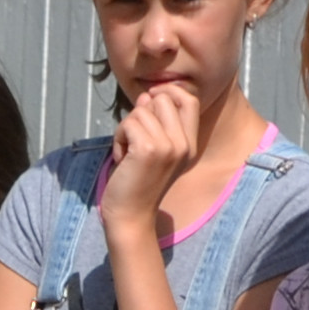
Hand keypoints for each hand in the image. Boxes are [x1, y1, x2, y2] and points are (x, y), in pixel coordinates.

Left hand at [102, 83, 203, 237]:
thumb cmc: (138, 185)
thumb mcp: (154, 151)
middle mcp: (184, 145)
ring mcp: (169, 147)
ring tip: (127, 153)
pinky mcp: (148, 149)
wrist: (130, 217)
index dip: (169, 92)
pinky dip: (118, 138)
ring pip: (141, 110)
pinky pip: (128, 123)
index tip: (149, 102)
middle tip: (134, 139)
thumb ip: (155, 122)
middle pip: (163, 99)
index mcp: (190, 146)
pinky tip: (121, 158)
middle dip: (141, 113)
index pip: (190, 100)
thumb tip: (146, 96)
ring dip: (126, 128)